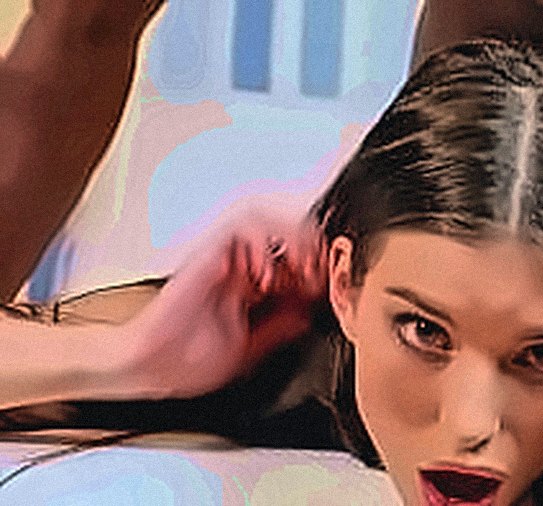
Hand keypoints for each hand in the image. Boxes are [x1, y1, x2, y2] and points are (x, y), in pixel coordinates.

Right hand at [119, 199, 326, 399]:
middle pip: (283, 230)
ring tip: (303, 265)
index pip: (291, 257)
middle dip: (311, 245)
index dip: (317, 262)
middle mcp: (236, 266)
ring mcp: (220, 258)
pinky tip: (268, 273)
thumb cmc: (186, 360)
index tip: (333, 281)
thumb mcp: (250, 348)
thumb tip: (309, 315)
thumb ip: (280, 327)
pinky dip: (260, 244)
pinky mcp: (205, 256)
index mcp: (248, 285)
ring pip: (264, 218)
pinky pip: (238, 229)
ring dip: (290, 237)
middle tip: (325, 269)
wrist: (150, 367)